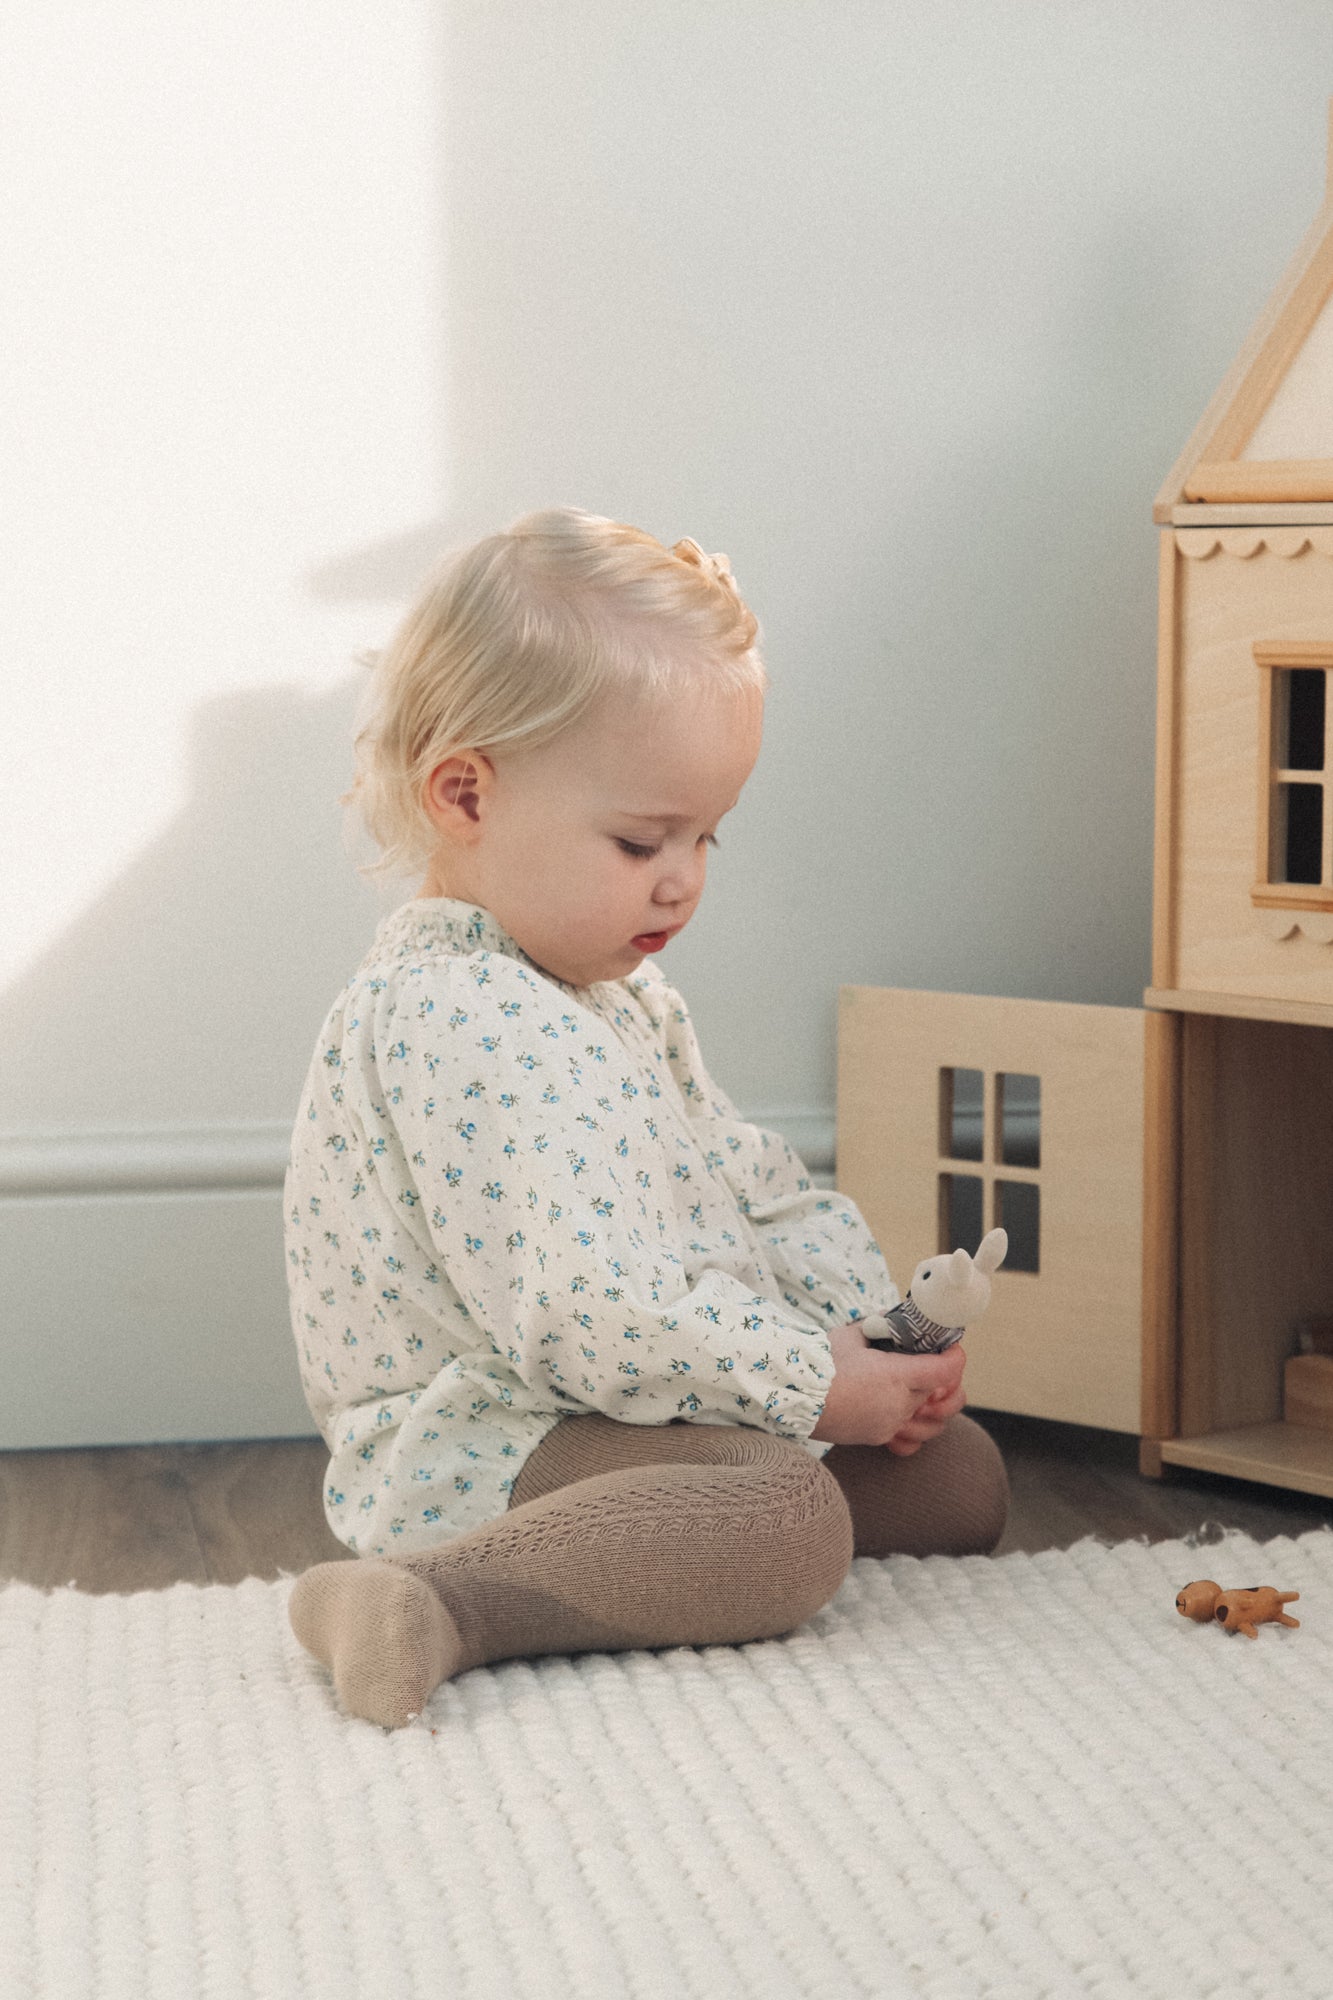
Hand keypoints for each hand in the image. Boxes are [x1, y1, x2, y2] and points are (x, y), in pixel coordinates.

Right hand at [810, 1324, 966, 1450]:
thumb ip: (876, 1327)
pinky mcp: (877, 1438)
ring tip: (919, 1391)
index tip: (951, 1347)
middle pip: (936, 1392)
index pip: (945, 1370)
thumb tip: (890, 1319)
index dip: (955, 1357)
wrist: (794, 1398)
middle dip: (937, 1376)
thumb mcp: (851, 1335)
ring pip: (929, 1420)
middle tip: (929, 1361)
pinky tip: (906, 1416)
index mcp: (896, 1375)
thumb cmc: (820, 1364)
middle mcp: (899, 1404)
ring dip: (929, 1405)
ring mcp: (890, 1424)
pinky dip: (914, 1428)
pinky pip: (909, 1438)